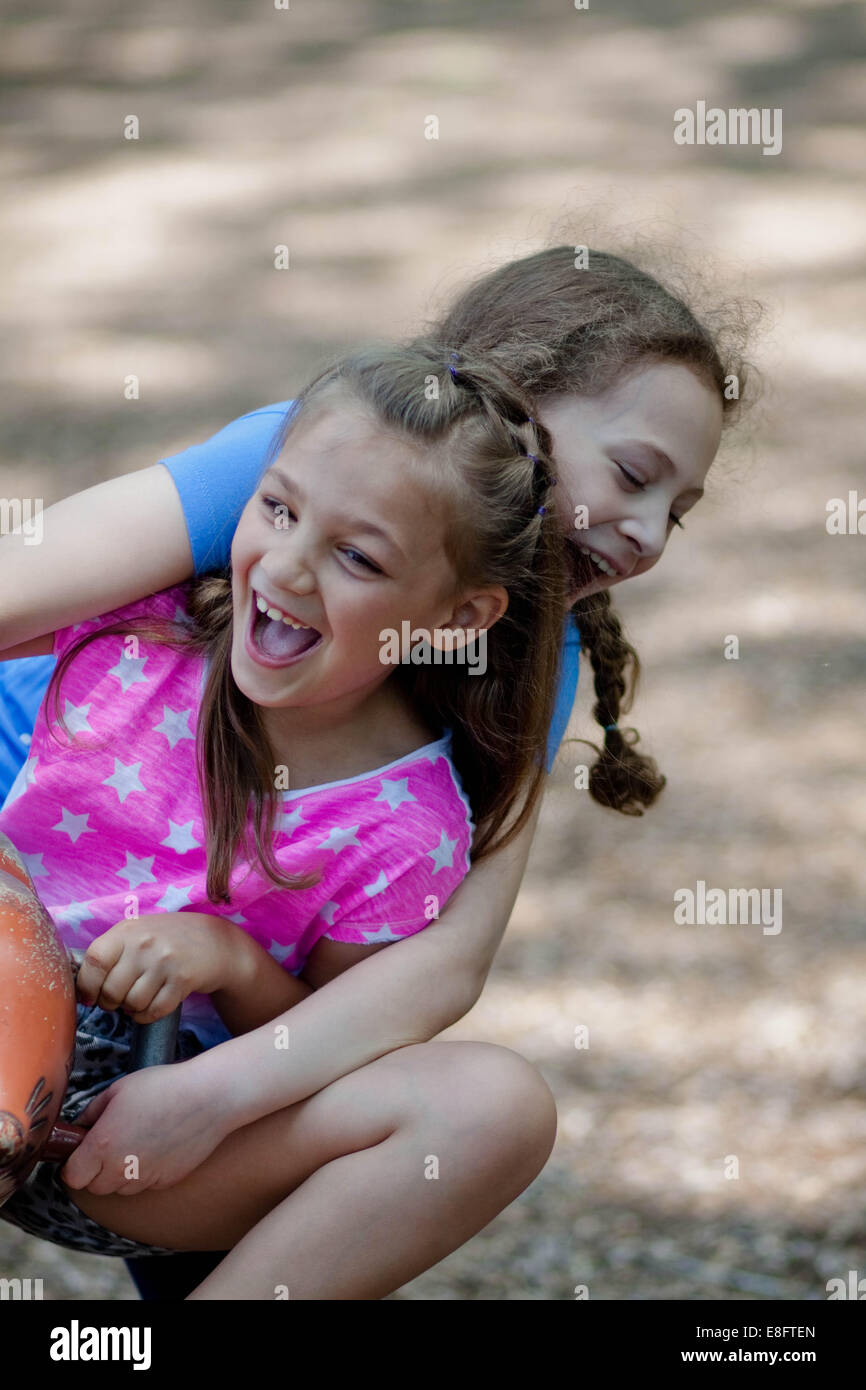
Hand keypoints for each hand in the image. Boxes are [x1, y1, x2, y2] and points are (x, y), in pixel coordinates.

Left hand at [60, 1058, 231, 1194]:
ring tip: (135, 1144)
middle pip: (94, 1187)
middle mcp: (121, 1168)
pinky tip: (157, 1147)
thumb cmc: (162, 1086)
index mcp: (103, 1145)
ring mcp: (145, 1178)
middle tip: (107, 1145)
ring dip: (119, 1174)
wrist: (208, 1097)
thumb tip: (80, 1128)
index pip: (72, 1176)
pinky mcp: (166, 1181)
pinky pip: (145, 1185)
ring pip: (120, 1188)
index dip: (73, 1165)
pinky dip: (144, 1172)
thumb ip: (91, 1113)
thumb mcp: (118, 1089)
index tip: (80, 1152)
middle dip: (94, 1170)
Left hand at [76, 912, 241, 1023]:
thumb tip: (81, 988)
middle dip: (112, 1003)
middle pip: (112, 991)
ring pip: (132, 1004)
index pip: (94, 961)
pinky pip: (154, 1011)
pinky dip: (147, 1016)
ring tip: (139, 999)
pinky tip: (151, 1007)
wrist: (215, 941)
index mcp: (127, 931)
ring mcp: (165, 961)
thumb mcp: (138, 933)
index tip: (89, 997)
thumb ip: (111, 952)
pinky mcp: (183, 979)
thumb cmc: (168, 940)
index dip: (87, 985)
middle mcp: (145, 944)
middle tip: (120, 999)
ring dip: (132, 1009)